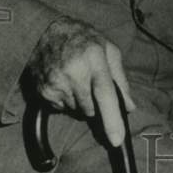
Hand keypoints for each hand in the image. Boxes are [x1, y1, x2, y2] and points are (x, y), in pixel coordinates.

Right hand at [26, 17, 135, 146]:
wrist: (46, 31)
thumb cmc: (84, 40)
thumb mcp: (108, 50)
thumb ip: (121, 79)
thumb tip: (130, 107)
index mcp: (94, 57)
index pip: (104, 93)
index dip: (111, 118)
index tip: (117, 140)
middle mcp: (74, 71)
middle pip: (91, 109)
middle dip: (95, 104)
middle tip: (90, 82)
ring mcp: (56, 82)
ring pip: (77, 112)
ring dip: (81, 103)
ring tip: (76, 80)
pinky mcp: (43, 91)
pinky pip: (62, 109)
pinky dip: (66, 101)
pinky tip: (64, 82)